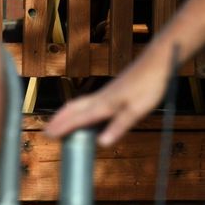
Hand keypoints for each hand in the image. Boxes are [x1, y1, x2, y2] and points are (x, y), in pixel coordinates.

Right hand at [45, 46, 170, 145]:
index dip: (63, 127)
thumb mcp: (137, 110)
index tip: (47, 135)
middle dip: (60, 120)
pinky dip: (79, 108)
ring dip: (67, 112)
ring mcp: (107, 92)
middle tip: (47, 130)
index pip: (79, 118)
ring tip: (59, 121)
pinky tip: (85, 111)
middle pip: (74, 109)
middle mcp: (102, 97)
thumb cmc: (149, 85)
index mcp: (105, 104)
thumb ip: (119, 126)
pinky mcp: (113, 89)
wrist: (157, 61)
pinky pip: (89, 100)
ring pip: (80, 103)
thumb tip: (101, 143)